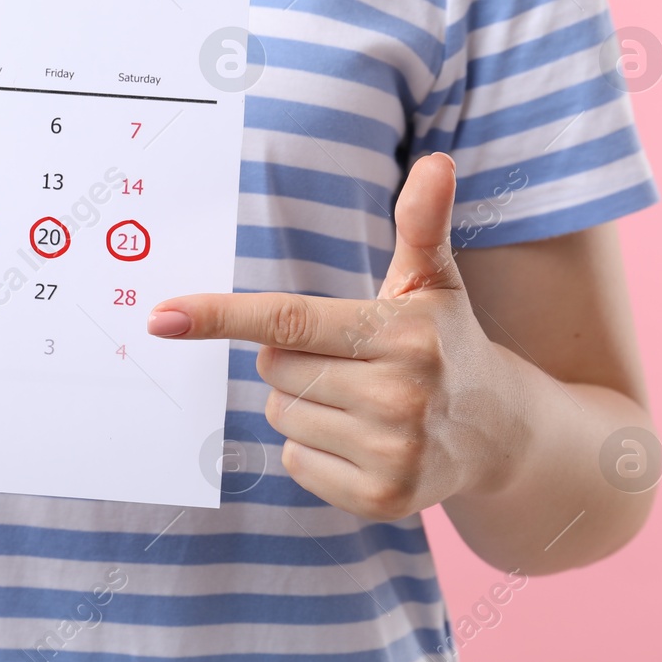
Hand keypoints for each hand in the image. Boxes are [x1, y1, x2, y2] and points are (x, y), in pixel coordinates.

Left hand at [147, 153, 524, 520]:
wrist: (499, 432)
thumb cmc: (444, 342)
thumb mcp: (433, 281)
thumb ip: (421, 222)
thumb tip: (435, 162)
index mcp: (403, 333)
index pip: (289, 319)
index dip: (221, 315)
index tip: (162, 316)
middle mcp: (400, 394)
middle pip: (275, 368)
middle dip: (295, 359)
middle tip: (350, 361)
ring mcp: (392, 452)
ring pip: (282, 416)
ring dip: (304, 405)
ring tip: (362, 402)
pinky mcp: (382, 499)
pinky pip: (296, 463)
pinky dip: (315, 452)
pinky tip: (363, 441)